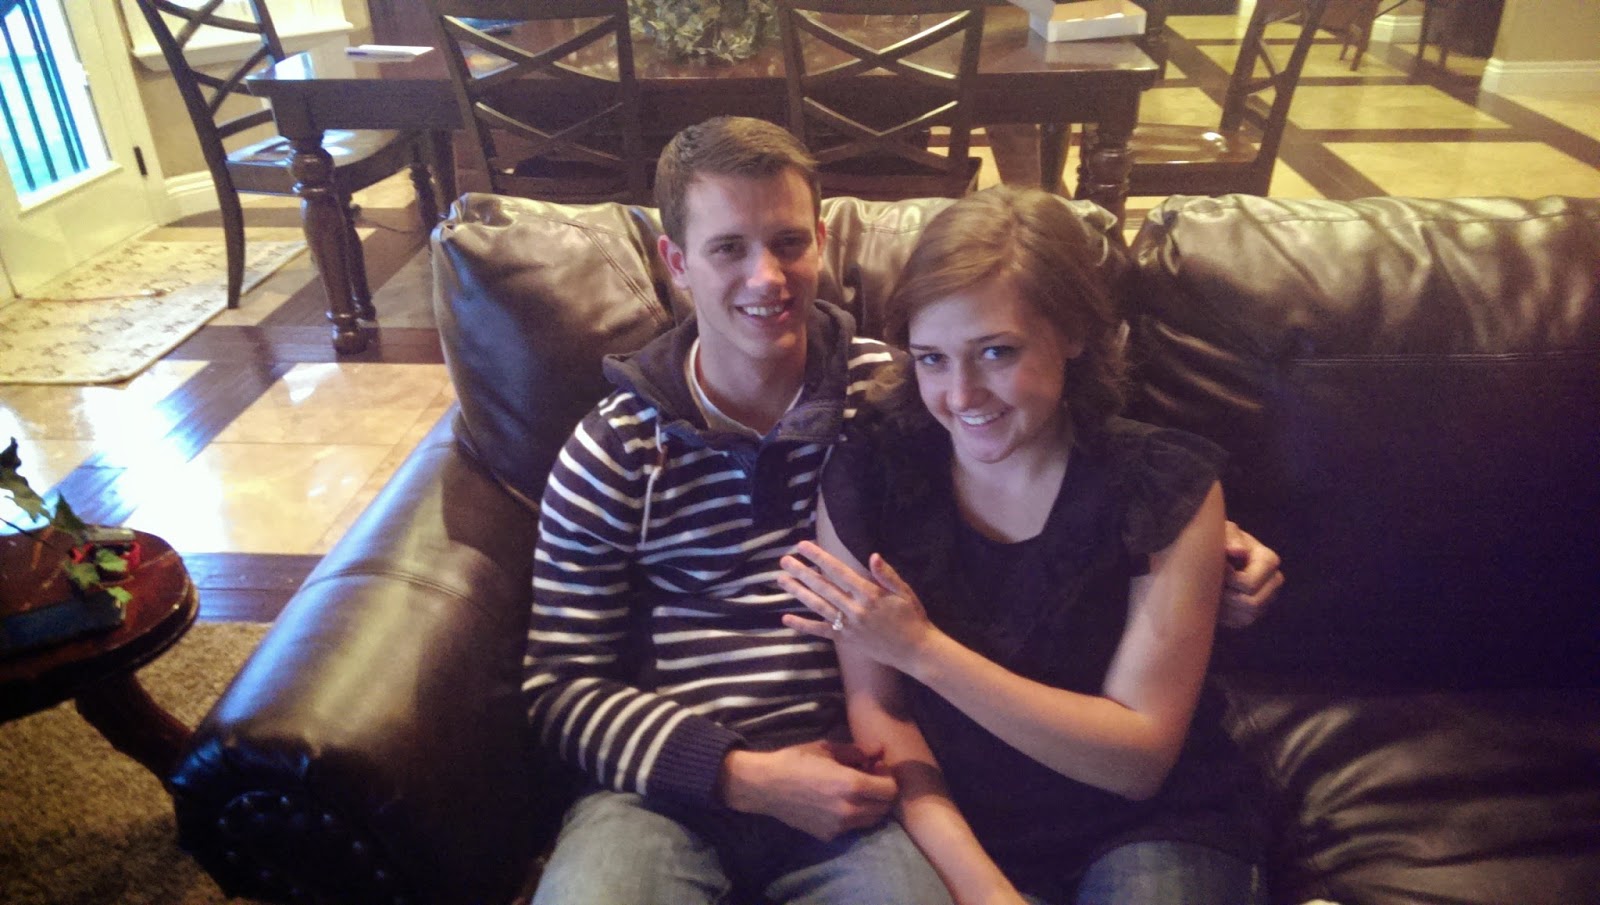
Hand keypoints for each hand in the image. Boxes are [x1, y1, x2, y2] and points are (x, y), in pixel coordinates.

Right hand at [718, 739, 896, 840]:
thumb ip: (857, 751)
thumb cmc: (796, 761)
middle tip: (870, 779)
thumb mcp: (827, 748)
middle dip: (883, 793)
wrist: (766, 786)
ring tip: (856, 791)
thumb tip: (877, 752)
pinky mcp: (828, 835)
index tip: (877, 768)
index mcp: (852, 785)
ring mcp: (839, 826)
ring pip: (871, 820)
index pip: (891, 790)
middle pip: (885, 808)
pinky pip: (852, 827)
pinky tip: (839, 802)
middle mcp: (850, 810)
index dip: (888, 777)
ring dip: (871, 806)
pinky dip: (854, 816)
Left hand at [778, 541, 937, 672]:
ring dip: (798, 592)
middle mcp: (855, 609)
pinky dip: (803, 625)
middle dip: (802, 572)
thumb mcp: (904, 592)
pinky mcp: (846, 640)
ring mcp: (848, 626)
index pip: (838, 571)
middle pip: (823, 587)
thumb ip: (887, 574)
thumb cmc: (912, 617)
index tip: (803, 546)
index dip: (819, 557)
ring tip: (782, 580)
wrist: (915, 651)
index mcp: (869, 594)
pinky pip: (821, 631)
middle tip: (784, 561)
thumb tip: (873, 556)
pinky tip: (786, 618)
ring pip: (818, 606)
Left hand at [1221, 522, 1283, 628]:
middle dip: (1227, 597)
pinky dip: (1225, 616)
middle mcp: (1274, 581)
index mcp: (1269, 560)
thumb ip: (1230, 538)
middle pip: (1251, 604)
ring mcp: (1267, 598)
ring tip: (1212, 592)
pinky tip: (1215, 602)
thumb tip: (1237, 550)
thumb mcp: (1224, 532)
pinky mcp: (1256, 612)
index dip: (1228, 580)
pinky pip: (1241, 623)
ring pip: (1247, 616)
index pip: (1249, 583)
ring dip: (1225, 608)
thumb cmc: (1222, 540)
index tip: (1216, 569)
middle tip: (1211, 585)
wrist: (1217, 554)